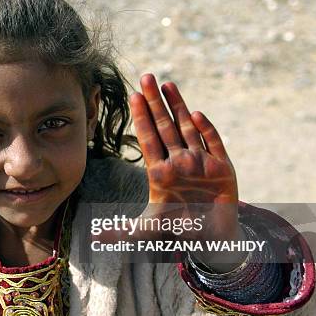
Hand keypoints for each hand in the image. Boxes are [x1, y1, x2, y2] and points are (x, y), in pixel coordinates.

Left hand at [129, 74, 238, 242]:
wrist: (212, 239)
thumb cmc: (179, 229)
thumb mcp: (148, 230)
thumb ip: (123, 232)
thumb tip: (93, 238)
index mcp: (160, 172)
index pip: (148, 139)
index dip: (141, 117)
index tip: (132, 96)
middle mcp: (179, 162)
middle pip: (164, 126)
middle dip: (155, 102)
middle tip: (145, 77)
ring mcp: (200, 162)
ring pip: (187, 128)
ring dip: (178, 106)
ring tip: (167, 85)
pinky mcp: (222, 168)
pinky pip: (213, 144)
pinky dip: (206, 131)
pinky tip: (195, 115)